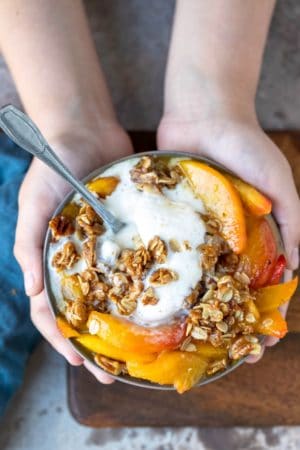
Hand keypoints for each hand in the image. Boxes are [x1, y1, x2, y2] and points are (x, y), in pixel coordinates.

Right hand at [14, 123, 132, 382]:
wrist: (83, 132)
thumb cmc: (51, 167)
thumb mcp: (33, 204)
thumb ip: (28, 244)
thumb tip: (31, 290)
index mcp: (50, 260)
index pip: (50, 311)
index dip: (62, 339)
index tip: (81, 363)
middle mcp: (76, 260)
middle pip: (83, 311)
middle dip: (94, 344)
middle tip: (113, 372)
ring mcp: (101, 249)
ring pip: (110, 294)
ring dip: (120, 323)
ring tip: (137, 350)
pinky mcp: (123, 233)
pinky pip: (133, 264)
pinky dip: (140, 285)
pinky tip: (157, 303)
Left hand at [158, 107, 299, 360]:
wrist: (203, 114)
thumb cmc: (246, 146)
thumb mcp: (279, 184)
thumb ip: (292, 222)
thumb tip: (297, 266)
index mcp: (257, 232)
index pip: (265, 281)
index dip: (266, 312)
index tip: (262, 343)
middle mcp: (226, 236)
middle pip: (229, 286)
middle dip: (230, 319)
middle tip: (226, 351)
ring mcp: (198, 230)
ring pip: (197, 275)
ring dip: (199, 305)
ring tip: (194, 336)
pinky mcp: (173, 219)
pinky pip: (170, 251)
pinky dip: (169, 273)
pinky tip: (163, 298)